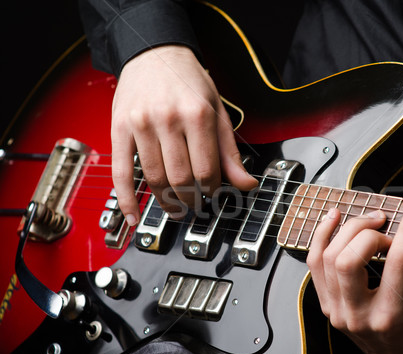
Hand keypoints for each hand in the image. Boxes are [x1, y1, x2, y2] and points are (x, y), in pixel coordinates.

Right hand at [111, 45, 256, 224]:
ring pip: (154, 179)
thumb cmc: (189, 82)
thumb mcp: (218, 111)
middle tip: (194, 206)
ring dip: (165, 202)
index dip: (211, 190)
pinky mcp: (119, 128)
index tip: (212, 194)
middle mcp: (168, 119)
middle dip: (190, 200)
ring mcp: (141, 124)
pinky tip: (133, 216)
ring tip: (174, 208)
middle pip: (180, 178)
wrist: (154, 53)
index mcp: (198, 115)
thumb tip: (247, 183)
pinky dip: (127, 199)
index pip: (207, 170)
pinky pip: (120, 172)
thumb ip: (230, 152)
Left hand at [307, 204, 402, 353]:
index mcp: (392, 318)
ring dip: (346, 230)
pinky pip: (315, 265)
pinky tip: (334, 219)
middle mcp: (359, 316)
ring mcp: (338, 311)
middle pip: (348, 261)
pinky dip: (321, 237)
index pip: (397, 265)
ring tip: (369, 219)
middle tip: (387, 223)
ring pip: (328, 259)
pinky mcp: (327, 305)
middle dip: (368, 232)